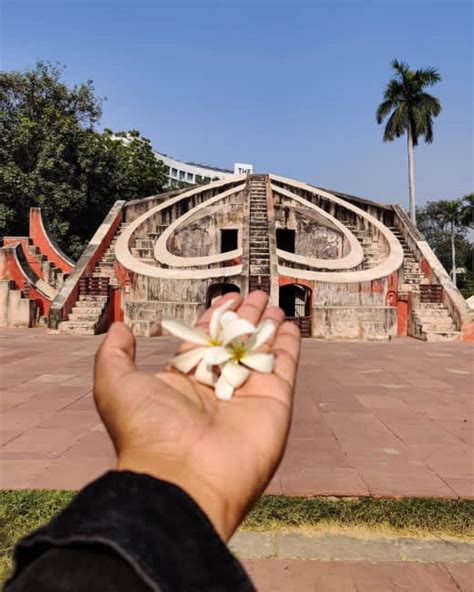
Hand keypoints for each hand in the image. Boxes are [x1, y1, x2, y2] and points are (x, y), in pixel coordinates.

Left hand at [93, 290, 300, 540]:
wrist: (183, 477)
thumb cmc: (147, 431)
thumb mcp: (116, 384)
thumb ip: (114, 354)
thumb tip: (118, 329)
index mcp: (185, 380)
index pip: (204, 339)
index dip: (216, 317)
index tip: (227, 297)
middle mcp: (217, 386)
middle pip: (235, 342)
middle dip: (245, 317)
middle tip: (256, 294)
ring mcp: (247, 394)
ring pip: (260, 350)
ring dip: (267, 326)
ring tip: (274, 303)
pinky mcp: (274, 401)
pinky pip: (283, 366)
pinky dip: (288, 345)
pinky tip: (289, 325)